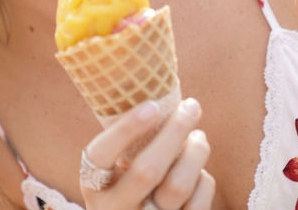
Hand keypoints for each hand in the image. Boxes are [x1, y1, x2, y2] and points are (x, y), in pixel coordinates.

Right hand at [80, 98, 214, 209]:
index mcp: (94, 188)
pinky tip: (198, 169)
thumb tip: (159, 97)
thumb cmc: (125, 191)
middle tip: (191, 106)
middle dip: (174, 132)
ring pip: (178, 186)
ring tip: (198, 136)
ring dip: (195, 153)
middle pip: (148, 170)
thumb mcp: (111, 175)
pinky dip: (204, 180)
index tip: (152, 105)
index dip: (125, 129)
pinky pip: (198, 204)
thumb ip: (125, 148)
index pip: (101, 154)